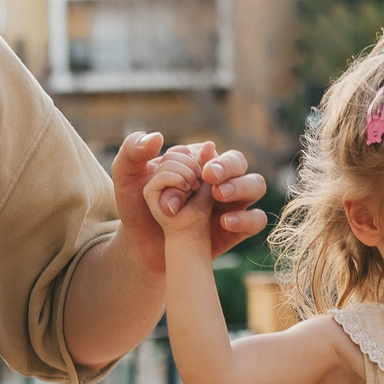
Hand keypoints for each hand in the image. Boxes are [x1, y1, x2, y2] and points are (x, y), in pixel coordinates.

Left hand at [109, 133, 269, 276]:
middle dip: (228, 166)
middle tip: (210, 177)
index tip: (194, 174)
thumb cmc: (137, 207)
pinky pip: (256, 219)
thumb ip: (133, 151)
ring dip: (241, 186)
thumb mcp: (126, 177)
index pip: (210, 152)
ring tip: (217, 196)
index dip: (204, 160)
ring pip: (256, 184)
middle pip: (239, 161)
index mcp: (197, 161)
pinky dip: (246, 218)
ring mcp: (231, 203)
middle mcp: (218, 179)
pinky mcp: (237, 228)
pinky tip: (224, 222)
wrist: (141, 246)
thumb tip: (158, 137)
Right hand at [143, 148, 212, 236]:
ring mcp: (155, 181)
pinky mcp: (149, 192)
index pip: (183, 150)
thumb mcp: (209, 181)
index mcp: (175, 166)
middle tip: (198, 183)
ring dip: (186, 173)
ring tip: (192, 189)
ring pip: (169, 160)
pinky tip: (186, 190)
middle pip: (176, 153)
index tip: (206, 175)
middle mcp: (163, 171)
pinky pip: (162, 175)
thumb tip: (209, 144)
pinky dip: (177, 180)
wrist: (191, 232)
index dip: (196, 159)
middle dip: (192, 165)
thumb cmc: (201, 208)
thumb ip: (209, 163)